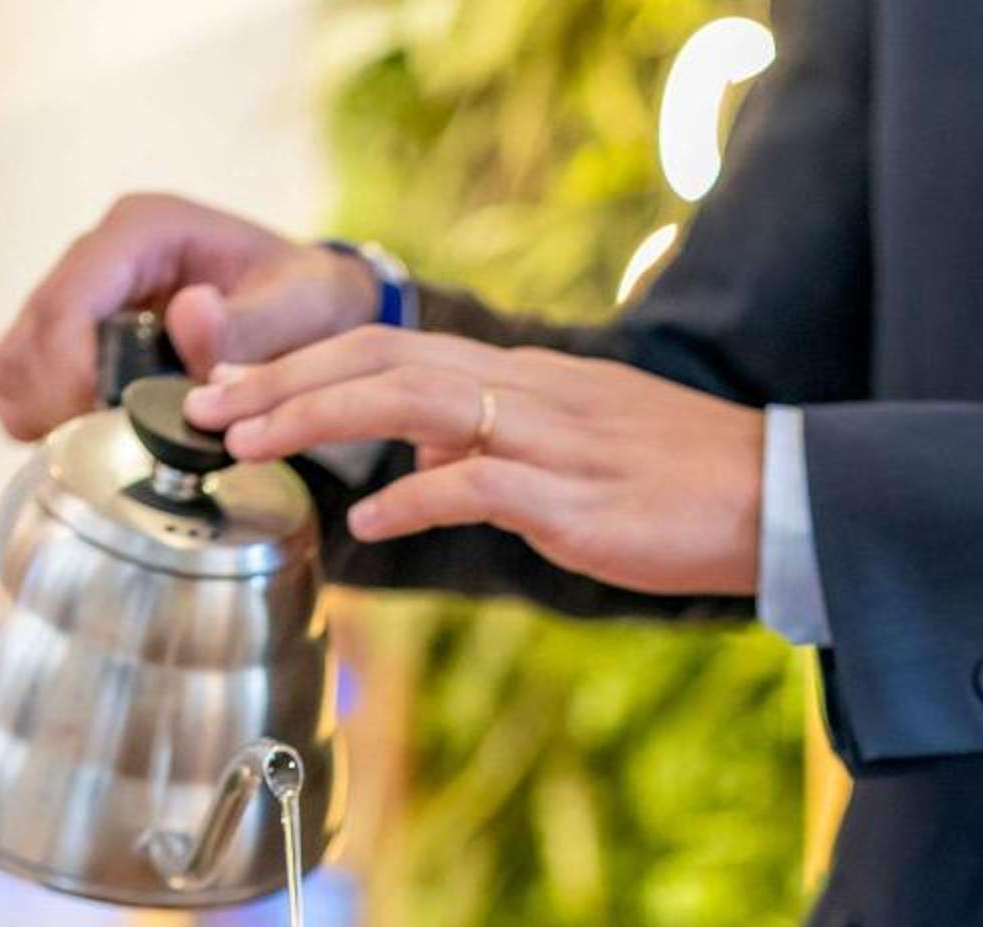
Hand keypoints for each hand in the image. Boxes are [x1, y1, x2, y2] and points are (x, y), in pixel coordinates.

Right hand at [0, 194, 375, 439]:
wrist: (309, 302)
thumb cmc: (305, 299)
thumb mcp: (297, 308)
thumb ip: (247, 322)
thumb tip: (188, 316)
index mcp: (144, 230)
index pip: (71, 298)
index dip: (68, 369)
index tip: (96, 421)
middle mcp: (100, 253)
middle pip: (32, 333)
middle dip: (57, 401)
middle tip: (107, 449)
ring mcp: (81, 293)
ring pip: (15, 359)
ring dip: (43, 413)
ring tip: (102, 446)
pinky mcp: (74, 333)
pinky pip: (21, 379)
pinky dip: (40, 416)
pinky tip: (89, 437)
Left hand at [187, 329, 764, 598]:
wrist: (779, 498)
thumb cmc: (681, 485)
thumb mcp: (576, 451)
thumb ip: (492, 450)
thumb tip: (419, 469)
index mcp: (522, 377)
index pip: (391, 347)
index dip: (303, 364)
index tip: (233, 390)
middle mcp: (526, 391)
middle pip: (380, 358)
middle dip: (282, 380)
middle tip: (203, 408)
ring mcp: (548, 440)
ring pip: (409, 402)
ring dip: (317, 418)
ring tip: (247, 446)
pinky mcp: (571, 498)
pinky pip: (474, 484)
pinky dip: (410, 498)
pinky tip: (362, 522)